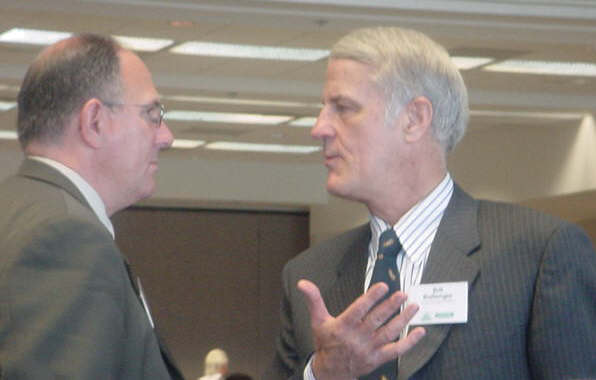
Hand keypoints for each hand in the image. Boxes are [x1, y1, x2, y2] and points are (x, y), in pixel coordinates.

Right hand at [298, 279, 424, 379]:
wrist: (330, 372)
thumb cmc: (325, 342)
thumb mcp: (317, 320)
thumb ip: (314, 300)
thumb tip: (303, 283)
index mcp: (343, 326)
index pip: (359, 309)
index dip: (371, 297)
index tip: (383, 286)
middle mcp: (357, 337)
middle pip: (377, 319)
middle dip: (391, 306)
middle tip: (403, 294)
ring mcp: (369, 349)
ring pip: (389, 332)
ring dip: (403, 319)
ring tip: (414, 307)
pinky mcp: (377, 359)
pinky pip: (396, 350)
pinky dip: (409, 342)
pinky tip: (420, 332)